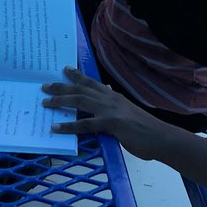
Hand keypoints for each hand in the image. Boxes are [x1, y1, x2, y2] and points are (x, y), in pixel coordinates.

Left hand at [42, 67, 164, 160]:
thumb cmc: (146, 129)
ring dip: (60, 101)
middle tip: (45, 86)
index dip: (78, 76)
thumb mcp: (129, 111)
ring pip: (80, 101)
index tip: (65, 69)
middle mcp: (110, 99)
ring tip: (45, 103)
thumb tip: (109, 91)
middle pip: (81, 89)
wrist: (161, 138)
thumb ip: (117, 103)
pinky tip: (56, 128)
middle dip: (62, 86)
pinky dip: (69, 126)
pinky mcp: (111, 124)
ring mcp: (110, 110)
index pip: (92, 82)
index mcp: (114, 97)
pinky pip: (85, 124)